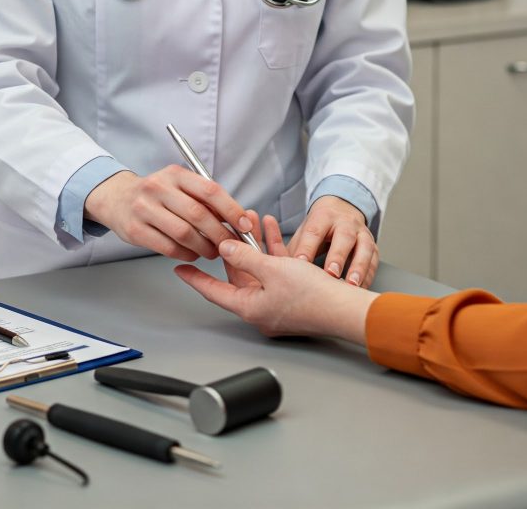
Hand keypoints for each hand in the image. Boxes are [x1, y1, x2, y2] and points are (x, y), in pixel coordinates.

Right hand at [84, 166, 254, 261]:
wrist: (116, 198)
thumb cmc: (156, 194)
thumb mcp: (178, 185)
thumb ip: (203, 198)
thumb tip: (236, 218)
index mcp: (175, 174)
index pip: (210, 191)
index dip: (231, 210)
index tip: (245, 225)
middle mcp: (158, 188)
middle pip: (198, 214)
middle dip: (220, 234)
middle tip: (230, 245)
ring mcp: (144, 209)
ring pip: (184, 234)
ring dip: (204, 247)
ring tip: (212, 251)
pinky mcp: (135, 230)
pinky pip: (168, 248)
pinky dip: (186, 254)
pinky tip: (192, 253)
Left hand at [175, 214, 376, 343]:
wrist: (345, 309)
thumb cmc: (313, 296)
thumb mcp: (272, 270)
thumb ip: (245, 257)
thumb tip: (225, 248)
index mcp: (249, 307)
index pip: (213, 291)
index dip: (196, 278)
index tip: (180, 269)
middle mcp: (260, 308)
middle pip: (237, 275)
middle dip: (233, 247)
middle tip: (223, 227)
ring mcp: (276, 303)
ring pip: (258, 269)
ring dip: (254, 244)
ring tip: (250, 218)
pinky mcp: (292, 296)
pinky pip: (275, 271)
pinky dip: (272, 251)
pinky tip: (272, 229)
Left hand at [288, 196, 377, 286]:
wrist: (343, 211)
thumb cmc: (318, 228)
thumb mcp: (303, 231)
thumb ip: (293, 249)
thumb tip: (276, 268)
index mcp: (323, 217)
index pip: (314, 232)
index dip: (307, 248)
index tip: (300, 265)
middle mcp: (345, 223)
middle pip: (343, 237)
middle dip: (337, 256)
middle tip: (330, 274)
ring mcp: (362, 234)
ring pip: (364, 249)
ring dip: (358, 268)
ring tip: (351, 286)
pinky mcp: (373, 247)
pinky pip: (374, 262)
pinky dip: (368, 277)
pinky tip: (361, 291)